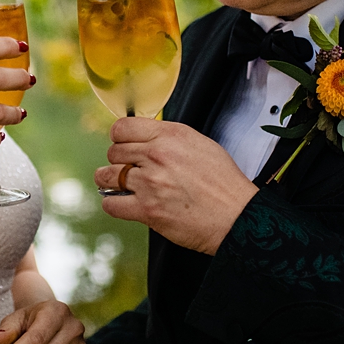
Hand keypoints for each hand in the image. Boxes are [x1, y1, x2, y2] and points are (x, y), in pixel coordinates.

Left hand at [94, 118, 257, 254]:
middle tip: (130, 169)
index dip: (120, 137)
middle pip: (114, 151)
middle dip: (119, 160)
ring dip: (111, 180)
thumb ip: (169, 138)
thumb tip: (145, 138)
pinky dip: (115, 203)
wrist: (237, 216)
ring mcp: (150, 183)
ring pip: (106, 175)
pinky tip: (125, 203)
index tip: (124, 145)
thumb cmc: (224, 184)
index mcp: (171, 135)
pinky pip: (111, 203)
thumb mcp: (200, 144)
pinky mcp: (147, 210)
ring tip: (121, 185)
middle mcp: (157, 155)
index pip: (122, 127)